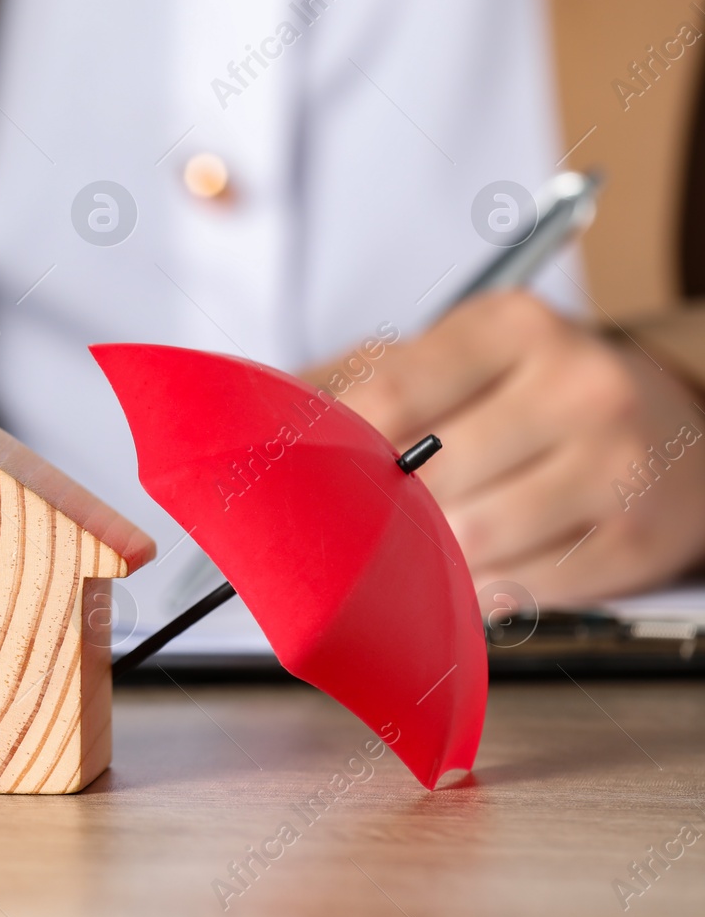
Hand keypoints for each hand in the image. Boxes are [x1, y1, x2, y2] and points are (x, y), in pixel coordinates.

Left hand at [314, 292, 704, 607]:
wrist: (680, 422)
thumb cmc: (534, 390)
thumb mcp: (460, 355)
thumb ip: (360, 380)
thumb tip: (254, 419)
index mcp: (515, 328)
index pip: (393, 394)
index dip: (335, 445)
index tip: (299, 473)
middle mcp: (579, 385)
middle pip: (431, 478)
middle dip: (387, 507)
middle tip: (364, 517)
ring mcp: (620, 464)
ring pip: (476, 541)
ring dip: (436, 555)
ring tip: (431, 538)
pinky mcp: (641, 539)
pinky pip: (527, 588)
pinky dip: (488, 589)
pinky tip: (487, 563)